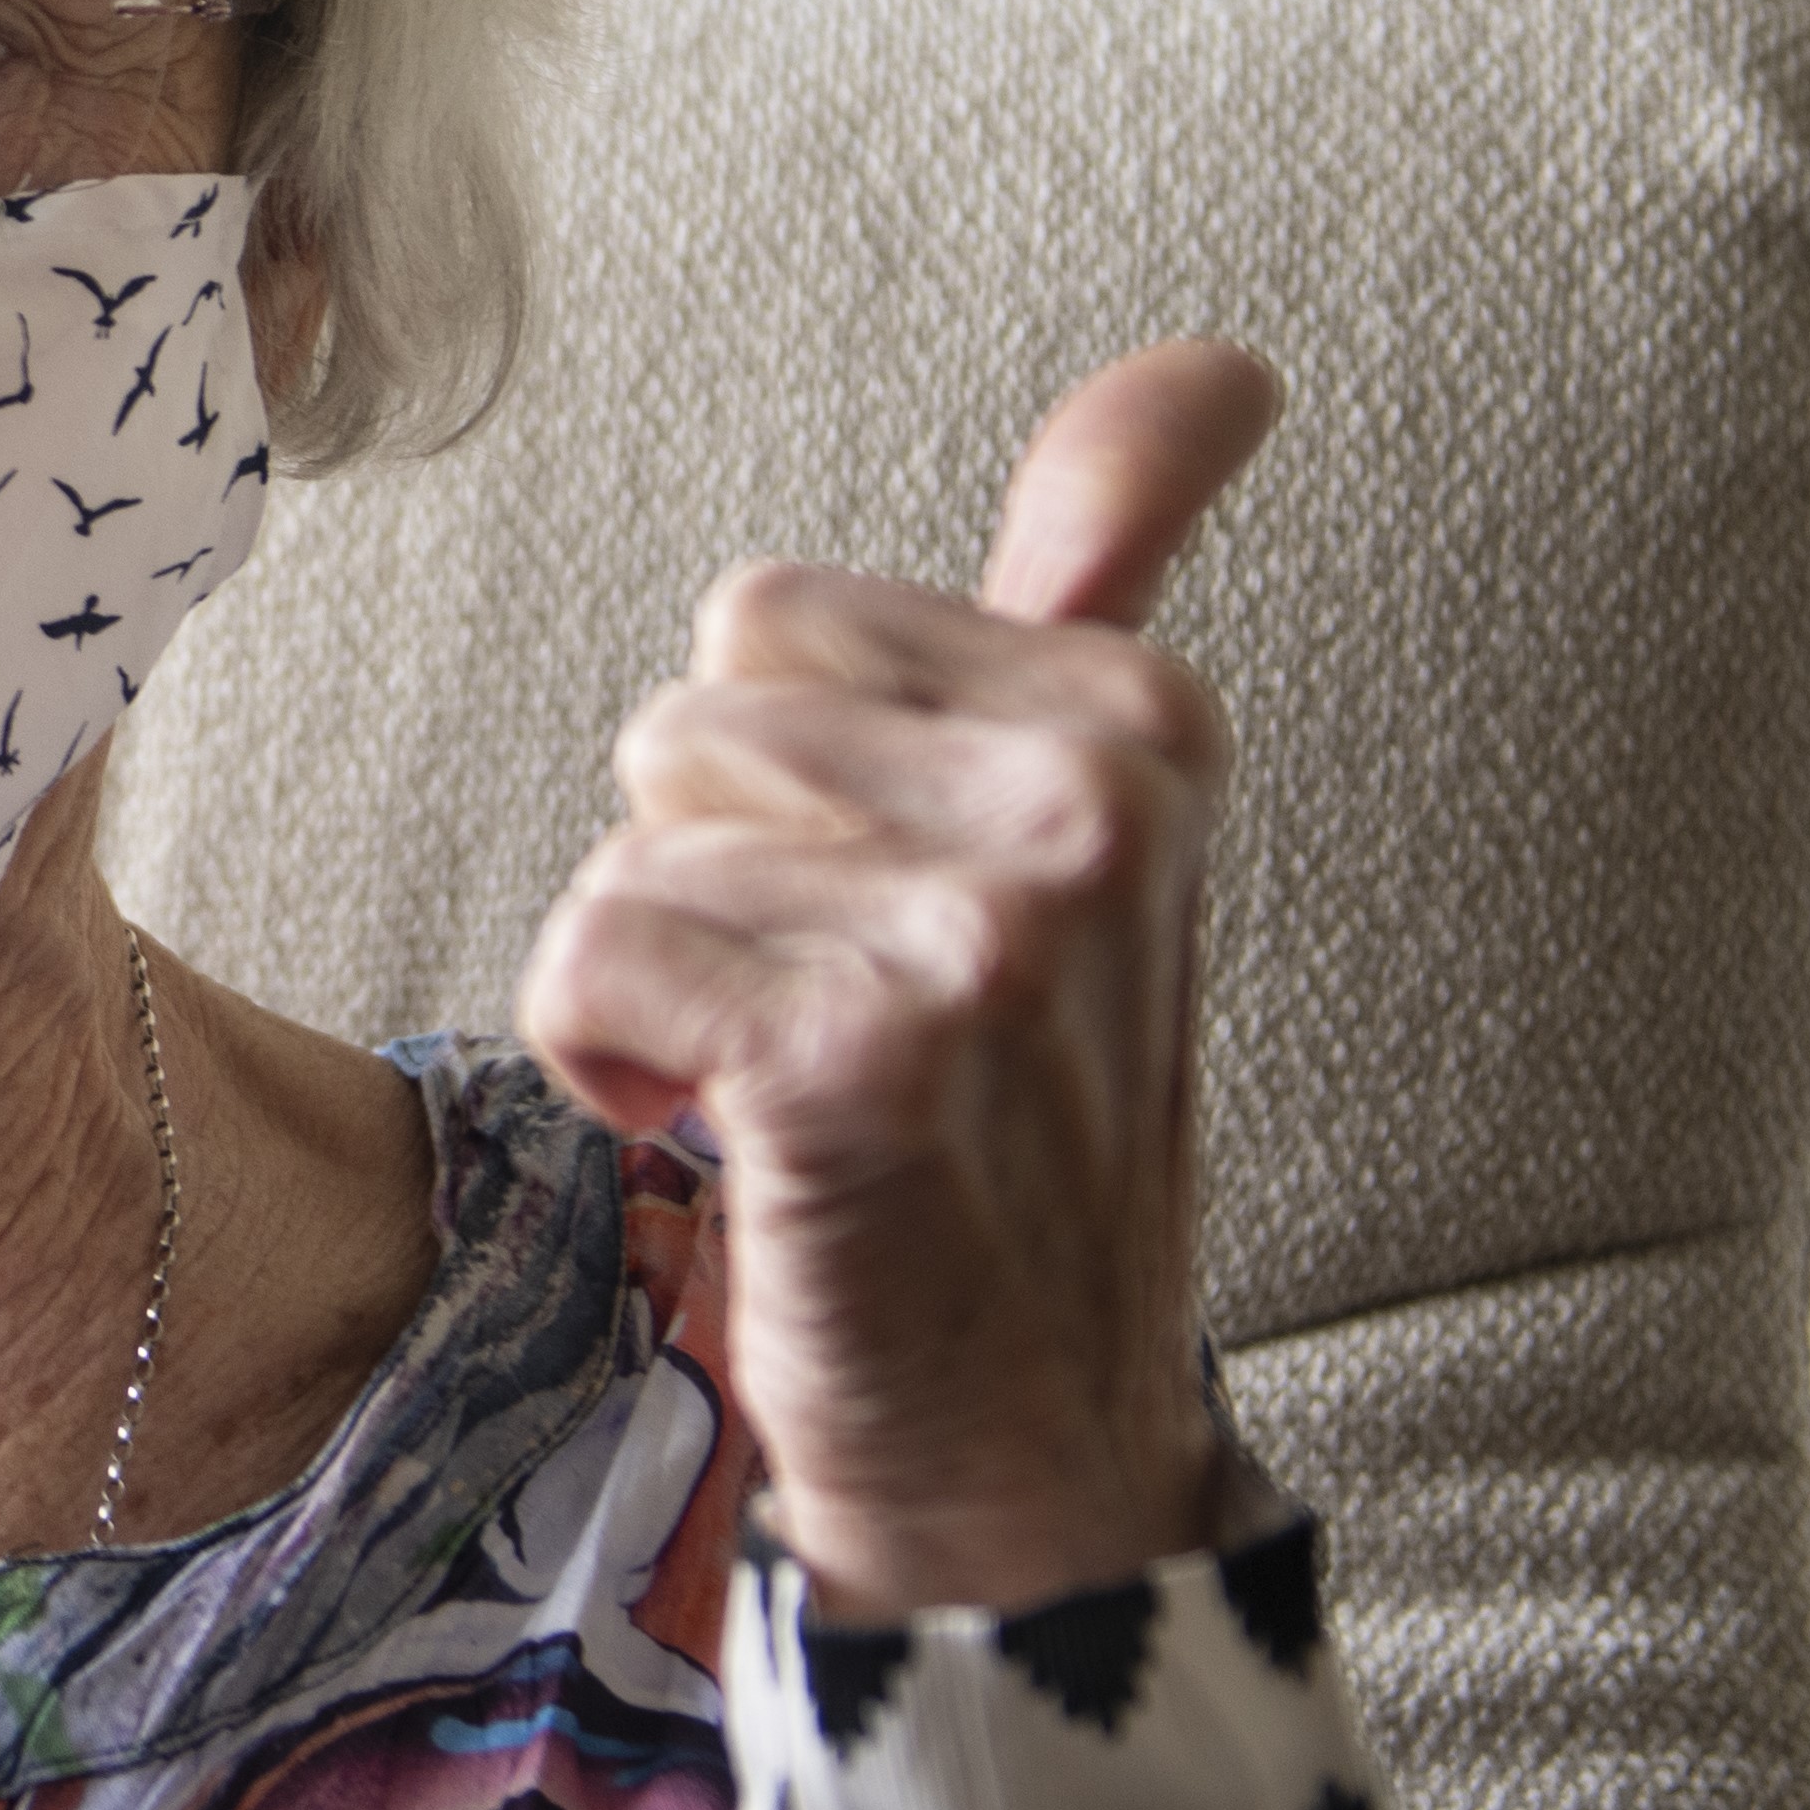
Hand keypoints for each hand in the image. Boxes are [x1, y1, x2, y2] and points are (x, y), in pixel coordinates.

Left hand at [516, 344, 1276, 1619]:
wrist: (1025, 1451)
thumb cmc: (1006, 1125)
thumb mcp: (1079, 825)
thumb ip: (1109, 568)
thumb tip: (1216, 358)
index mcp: (1141, 716)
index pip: (776, 619)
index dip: (781, 783)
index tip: (895, 922)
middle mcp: (1091, 801)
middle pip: (689, 708)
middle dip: (711, 863)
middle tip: (834, 1017)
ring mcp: (987, 932)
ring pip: (633, 836)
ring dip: (665, 973)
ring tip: (792, 1088)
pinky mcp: (862, 1058)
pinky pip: (592, 951)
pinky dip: (605, 1057)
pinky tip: (721, 1143)